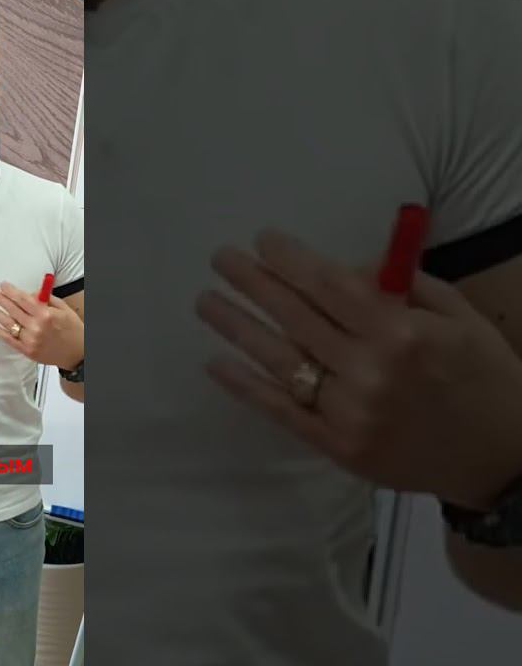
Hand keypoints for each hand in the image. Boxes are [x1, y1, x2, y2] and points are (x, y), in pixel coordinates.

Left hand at [0, 281, 82, 368]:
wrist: (78, 353)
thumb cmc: (72, 329)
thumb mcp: (63, 309)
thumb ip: (45, 300)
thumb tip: (28, 293)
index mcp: (46, 314)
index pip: (23, 299)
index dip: (10, 291)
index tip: (2, 285)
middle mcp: (36, 327)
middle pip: (13, 309)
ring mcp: (30, 340)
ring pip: (7, 323)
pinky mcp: (27, 351)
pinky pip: (8, 340)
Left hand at [196, 229, 521, 509]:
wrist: (503, 458)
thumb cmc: (483, 375)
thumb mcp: (457, 317)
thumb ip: (400, 288)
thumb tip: (340, 267)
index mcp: (404, 333)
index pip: (331, 286)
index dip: (290, 261)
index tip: (262, 240)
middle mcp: (371, 371)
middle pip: (296, 317)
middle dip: (253, 283)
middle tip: (221, 259)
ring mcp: (350, 413)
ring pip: (280, 362)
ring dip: (236, 328)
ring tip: (206, 301)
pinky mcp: (337, 447)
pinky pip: (282, 411)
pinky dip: (246, 386)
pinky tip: (216, 362)